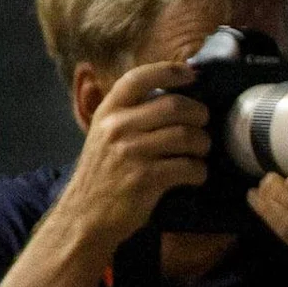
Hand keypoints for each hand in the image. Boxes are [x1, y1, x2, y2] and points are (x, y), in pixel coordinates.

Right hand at [54, 60, 210, 252]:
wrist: (85, 215)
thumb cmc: (103, 174)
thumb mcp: (104, 135)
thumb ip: (129, 114)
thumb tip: (172, 93)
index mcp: (108, 112)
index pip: (139, 78)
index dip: (170, 71)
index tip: (191, 74)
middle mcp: (117, 127)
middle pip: (175, 106)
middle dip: (199, 115)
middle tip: (203, 125)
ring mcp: (131, 152)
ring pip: (187, 136)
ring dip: (202, 145)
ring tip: (199, 152)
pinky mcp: (145, 178)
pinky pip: (189, 167)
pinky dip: (199, 172)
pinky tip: (194, 175)